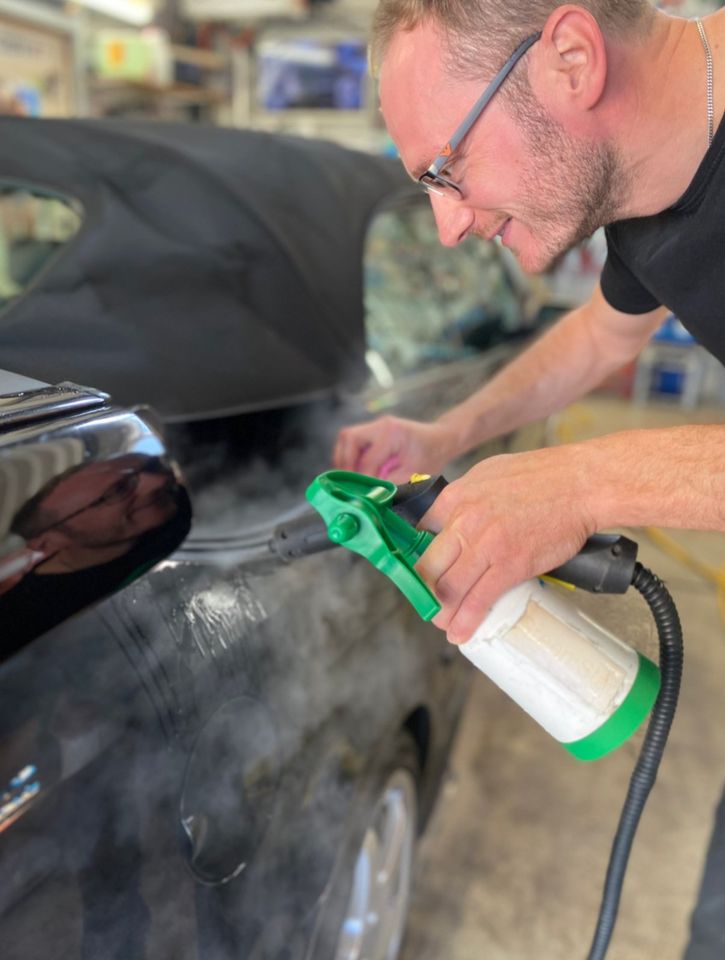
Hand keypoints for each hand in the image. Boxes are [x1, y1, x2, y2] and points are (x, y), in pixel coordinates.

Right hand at [332, 415, 457, 482]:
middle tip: (349, 482)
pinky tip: (356, 470)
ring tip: (350, 476)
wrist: (440, 439)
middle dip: (345, 462)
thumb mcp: (415, 473)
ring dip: (344, 457)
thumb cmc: (431, 455)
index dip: (364, 478)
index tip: (363, 492)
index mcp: (392, 434)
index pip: (368, 459)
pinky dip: (350, 455)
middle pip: (349, 438)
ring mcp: (376, 425)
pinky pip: (353, 440)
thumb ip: (392, 483)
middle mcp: (381, 425)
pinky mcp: (373, 430)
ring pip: (347, 437)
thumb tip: (372, 494)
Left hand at [415, 445, 598, 643]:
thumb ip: (465, 497)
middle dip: (424, 591)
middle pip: (428, 567)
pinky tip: (460, 633)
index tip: (424, 572)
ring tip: (444, 623)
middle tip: (429, 602)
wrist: (580, 483)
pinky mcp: (510, 565)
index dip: (419, 558)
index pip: (419, 534)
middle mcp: (463, 521)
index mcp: (455, 497)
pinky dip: (466, 621)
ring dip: (442, 613)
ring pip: (448, 589)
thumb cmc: (542, 475)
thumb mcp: (488, 473)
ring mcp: (486, 545)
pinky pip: (479, 600)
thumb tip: (452, 516)